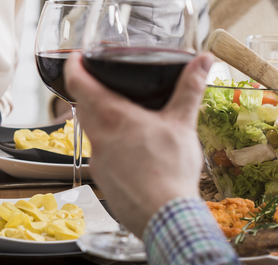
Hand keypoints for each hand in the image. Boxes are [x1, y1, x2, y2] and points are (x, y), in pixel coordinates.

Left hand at [63, 51, 213, 236]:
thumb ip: (190, 88)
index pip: (78, 84)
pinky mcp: (103, 181)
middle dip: (87, 92)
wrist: (166, 219)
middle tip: (101, 83)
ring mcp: (97, 161)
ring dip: (99, 120)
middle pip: (81, 106)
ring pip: (90, 131)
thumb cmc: (172, 172)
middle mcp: (98, 138)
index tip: (76, 57)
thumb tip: (203, 60)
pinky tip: (130, 151)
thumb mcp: (183, 124)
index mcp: (113, 117)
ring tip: (121, 116)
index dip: (74, 66)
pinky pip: (99, 155)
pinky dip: (109, 146)